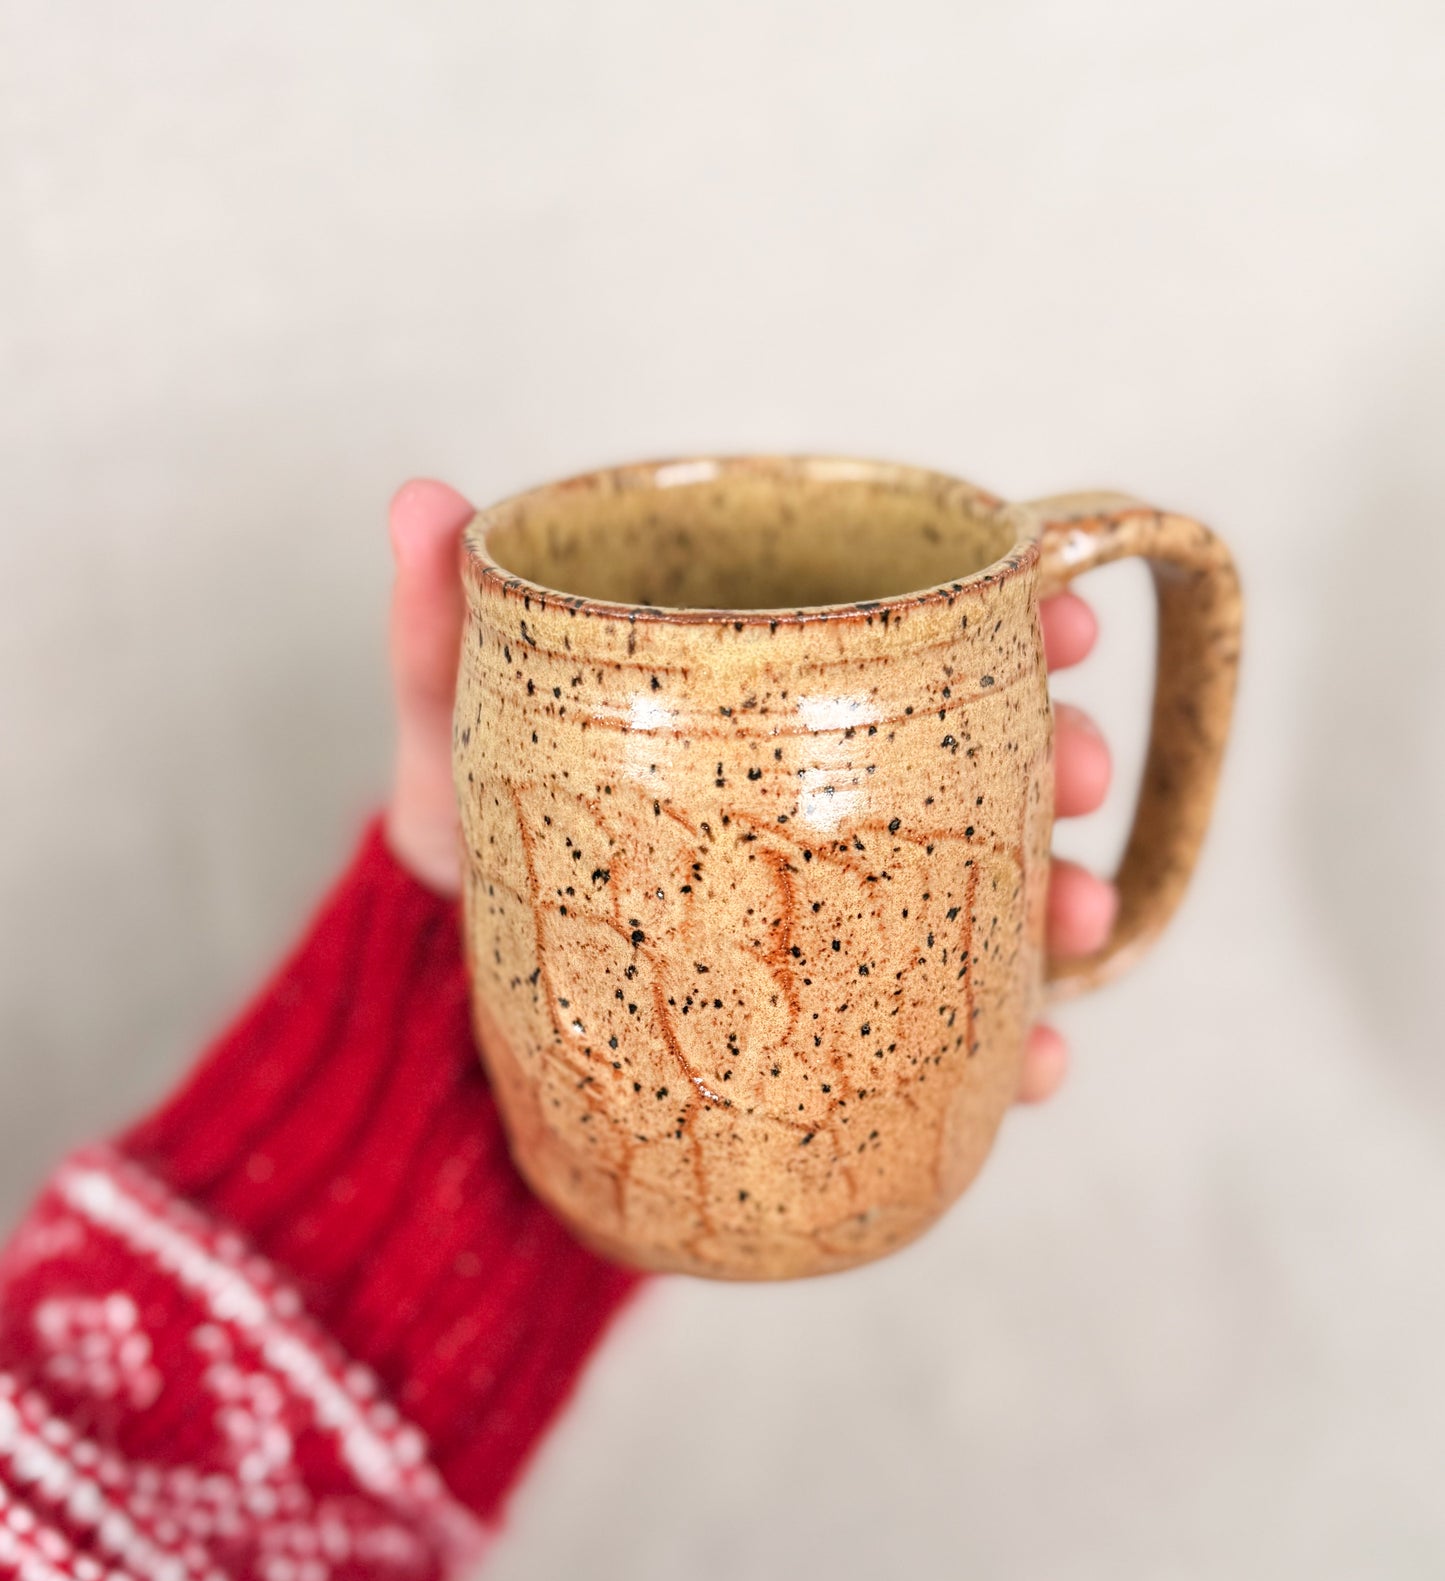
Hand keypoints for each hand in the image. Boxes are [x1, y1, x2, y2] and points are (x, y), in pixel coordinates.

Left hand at [384, 479, 1115, 1105]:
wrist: (469, 1015)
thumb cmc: (479, 855)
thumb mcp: (452, 746)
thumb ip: (442, 634)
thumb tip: (417, 496)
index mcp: (768, 707)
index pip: (905, 637)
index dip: (1006, 613)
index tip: (1062, 611)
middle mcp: (829, 800)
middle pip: (980, 758)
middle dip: (1058, 752)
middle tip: (1081, 769)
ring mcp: (849, 910)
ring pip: (990, 893)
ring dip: (1062, 899)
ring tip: (1079, 924)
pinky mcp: (847, 1022)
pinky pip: (948, 1029)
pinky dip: (1009, 1048)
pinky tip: (1035, 1067)